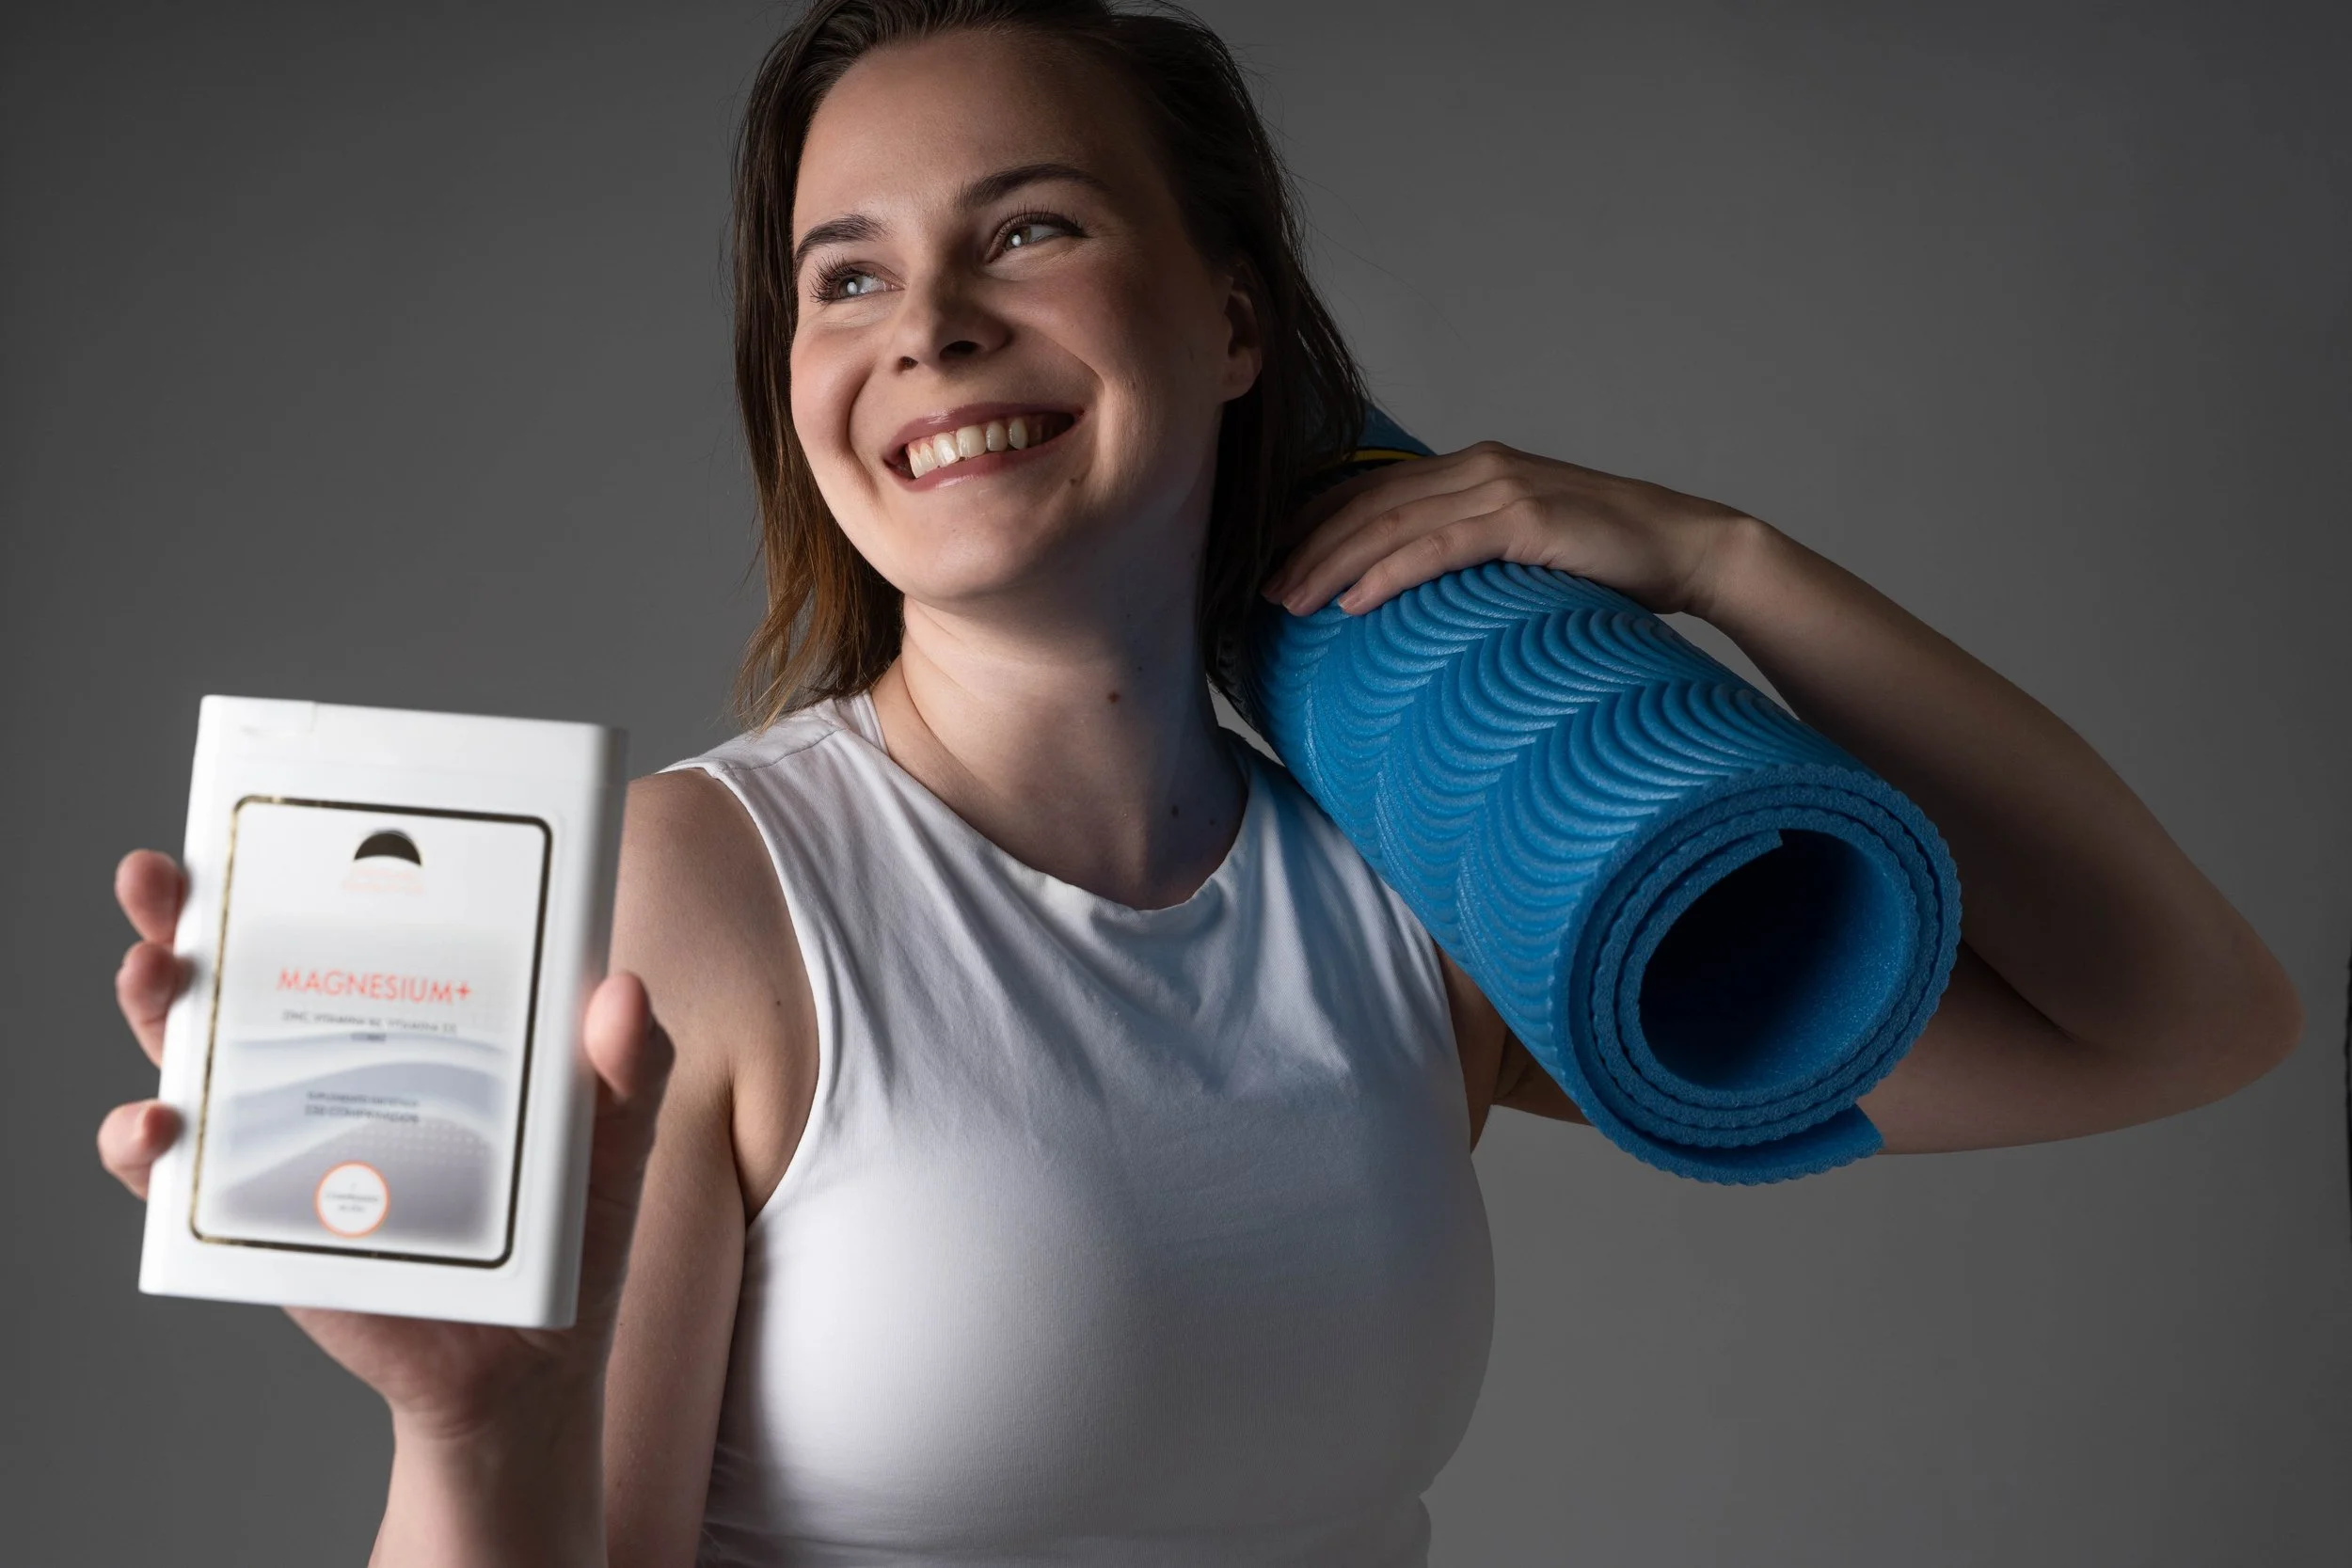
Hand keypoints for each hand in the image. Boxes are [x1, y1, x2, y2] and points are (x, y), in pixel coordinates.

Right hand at [97, 849, 674, 1442]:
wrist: (527, 1364)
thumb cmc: (571, 1231)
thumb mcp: (615, 1137)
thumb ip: (630, 1067)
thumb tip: (623, 992)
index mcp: (421, 1017)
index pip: (353, 920)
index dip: (307, 862)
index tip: (275, 811)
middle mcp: (340, 1058)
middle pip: (246, 966)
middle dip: (186, 912)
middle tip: (161, 879)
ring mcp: (288, 1131)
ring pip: (192, 1050)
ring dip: (154, 1005)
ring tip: (154, 976)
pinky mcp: (258, 1215)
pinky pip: (177, 1176)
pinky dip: (146, 1144)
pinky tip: (155, 1124)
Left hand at [1260, 439, 1755, 620]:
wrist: (1688, 549)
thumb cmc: (1611, 559)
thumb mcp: (1527, 546)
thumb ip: (1475, 549)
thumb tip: (1422, 586)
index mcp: (1476, 467)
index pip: (1374, 489)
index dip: (1316, 522)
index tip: (1273, 559)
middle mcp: (1480, 466)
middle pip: (1368, 504)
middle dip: (1306, 546)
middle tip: (1262, 590)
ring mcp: (1502, 489)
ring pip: (1391, 524)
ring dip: (1331, 564)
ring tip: (1289, 600)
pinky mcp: (1525, 521)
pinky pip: (1438, 548)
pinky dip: (1388, 572)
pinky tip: (1352, 601)